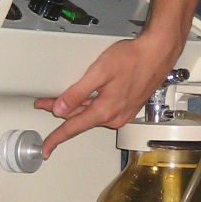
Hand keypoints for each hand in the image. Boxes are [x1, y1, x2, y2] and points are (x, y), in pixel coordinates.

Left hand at [34, 28, 178, 157]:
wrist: (157, 54)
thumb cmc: (132, 59)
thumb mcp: (99, 72)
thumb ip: (77, 92)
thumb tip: (60, 109)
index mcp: (105, 111)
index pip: (73, 129)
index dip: (56, 138)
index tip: (46, 148)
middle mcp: (114, 117)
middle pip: (79, 120)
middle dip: (61, 112)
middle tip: (43, 102)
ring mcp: (122, 114)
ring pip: (91, 115)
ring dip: (76, 107)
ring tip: (60, 97)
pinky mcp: (127, 109)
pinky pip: (102, 112)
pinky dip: (90, 105)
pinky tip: (87, 96)